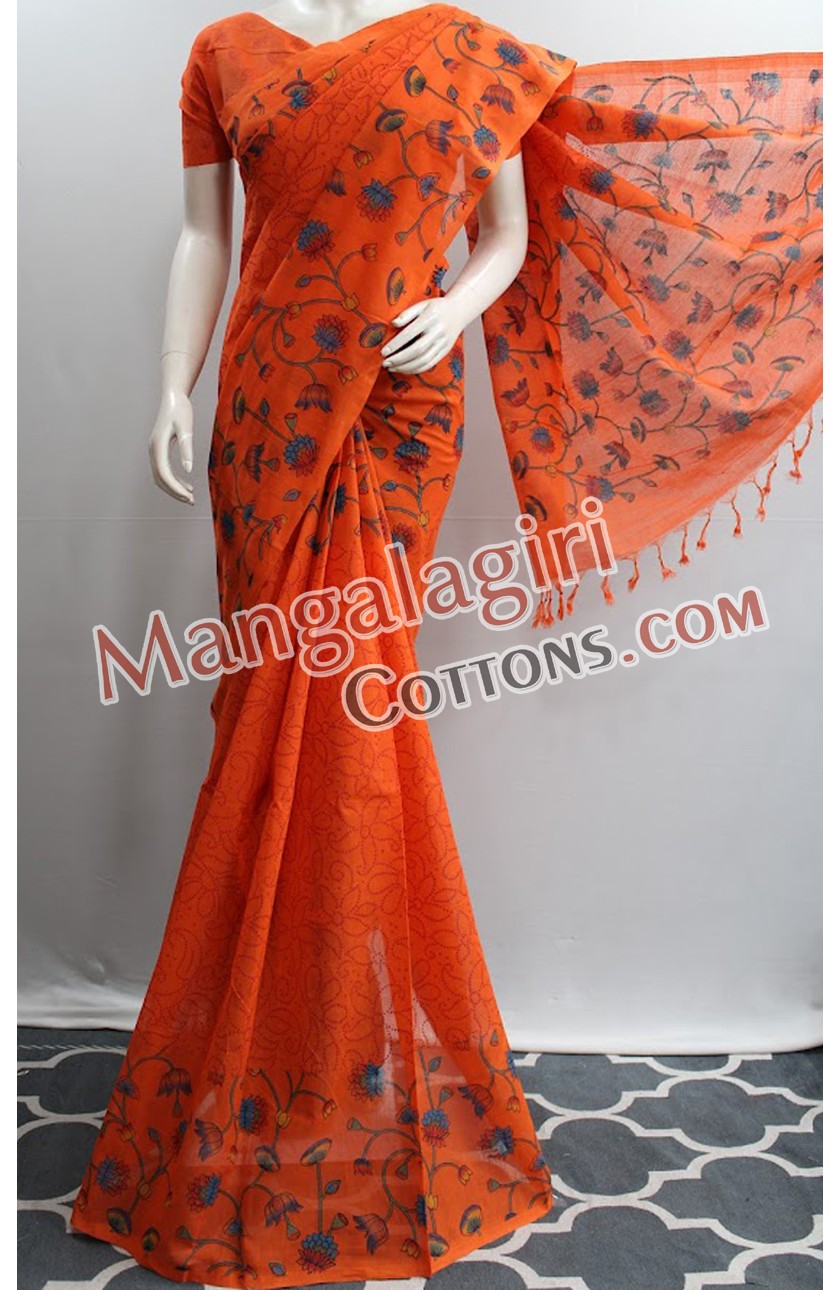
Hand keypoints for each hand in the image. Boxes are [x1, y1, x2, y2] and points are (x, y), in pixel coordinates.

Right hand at [148, 390, 194, 504]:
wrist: (173, 397)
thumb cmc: (181, 410)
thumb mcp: (186, 428)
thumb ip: (186, 449)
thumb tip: (188, 470)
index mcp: (158, 445)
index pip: (164, 473)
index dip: (175, 488)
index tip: (189, 497)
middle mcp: (153, 450)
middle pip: (160, 478)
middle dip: (175, 492)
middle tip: (192, 501)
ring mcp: (154, 451)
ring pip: (161, 477)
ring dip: (174, 488)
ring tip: (190, 497)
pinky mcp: (159, 450)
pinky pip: (164, 470)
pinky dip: (174, 480)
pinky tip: (187, 484)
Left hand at [381, 296, 466, 374]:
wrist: (459, 311)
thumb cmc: (435, 307)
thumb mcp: (422, 304)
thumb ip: (407, 313)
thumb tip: (393, 324)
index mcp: (430, 318)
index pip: (410, 334)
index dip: (396, 344)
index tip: (384, 351)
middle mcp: (438, 332)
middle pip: (417, 351)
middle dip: (399, 359)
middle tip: (385, 363)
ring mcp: (443, 344)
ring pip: (423, 361)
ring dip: (405, 367)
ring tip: (391, 368)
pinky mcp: (444, 352)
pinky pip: (429, 364)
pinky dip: (415, 369)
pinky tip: (404, 369)